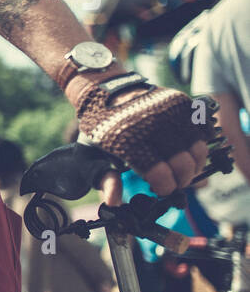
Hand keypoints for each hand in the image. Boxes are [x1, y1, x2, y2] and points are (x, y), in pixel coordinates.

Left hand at [76, 83, 211, 204]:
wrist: (104, 90)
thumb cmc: (98, 128)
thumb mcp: (90, 154)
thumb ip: (104, 178)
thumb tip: (114, 202)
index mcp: (127, 142)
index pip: (159, 173)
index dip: (165, 187)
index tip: (161, 189)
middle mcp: (152, 126)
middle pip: (183, 164)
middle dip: (182, 180)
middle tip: (176, 182)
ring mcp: (169, 112)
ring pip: (198, 148)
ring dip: (195, 164)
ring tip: (183, 168)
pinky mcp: (180, 102)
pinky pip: (202, 130)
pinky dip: (199, 143)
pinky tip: (188, 150)